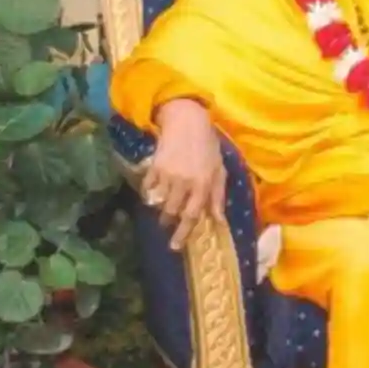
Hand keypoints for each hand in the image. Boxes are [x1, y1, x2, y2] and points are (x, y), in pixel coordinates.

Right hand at [142, 100, 228, 249]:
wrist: (187, 121)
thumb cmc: (208, 147)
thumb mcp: (220, 171)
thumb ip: (218, 197)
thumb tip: (219, 222)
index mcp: (202, 185)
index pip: (192, 216)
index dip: (184, 233)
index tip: (176, 246)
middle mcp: (184, 183)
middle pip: (172, 212)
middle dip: (169, 224)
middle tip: (168, 228)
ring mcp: (167, 175)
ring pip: (159, 203)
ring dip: (159, 210)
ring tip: (162, 212)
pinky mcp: (154, 167)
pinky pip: (148, 188)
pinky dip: (149, 194)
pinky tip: (153, 194)